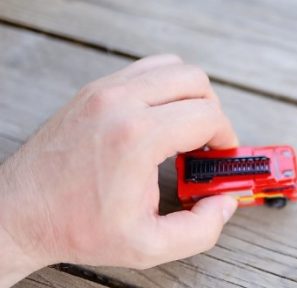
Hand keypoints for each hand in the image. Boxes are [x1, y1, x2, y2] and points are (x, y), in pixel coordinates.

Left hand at [0, 54, 237, 283]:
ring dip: (189, 94)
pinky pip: (145, 71)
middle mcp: (120, 102)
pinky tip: (159, 120)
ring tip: (185, 128)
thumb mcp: (149, 246)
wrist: (19, 213)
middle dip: (212, 111)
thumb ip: (201, 229)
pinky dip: (163, 88)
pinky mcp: (93, 90)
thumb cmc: (77, 228)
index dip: (226, 137)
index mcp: (137, 137)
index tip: (221, 156)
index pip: (208, 114)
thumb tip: (225, 202)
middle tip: (207, 143)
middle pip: (195, 80)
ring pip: (171, 66)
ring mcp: (103, 90)